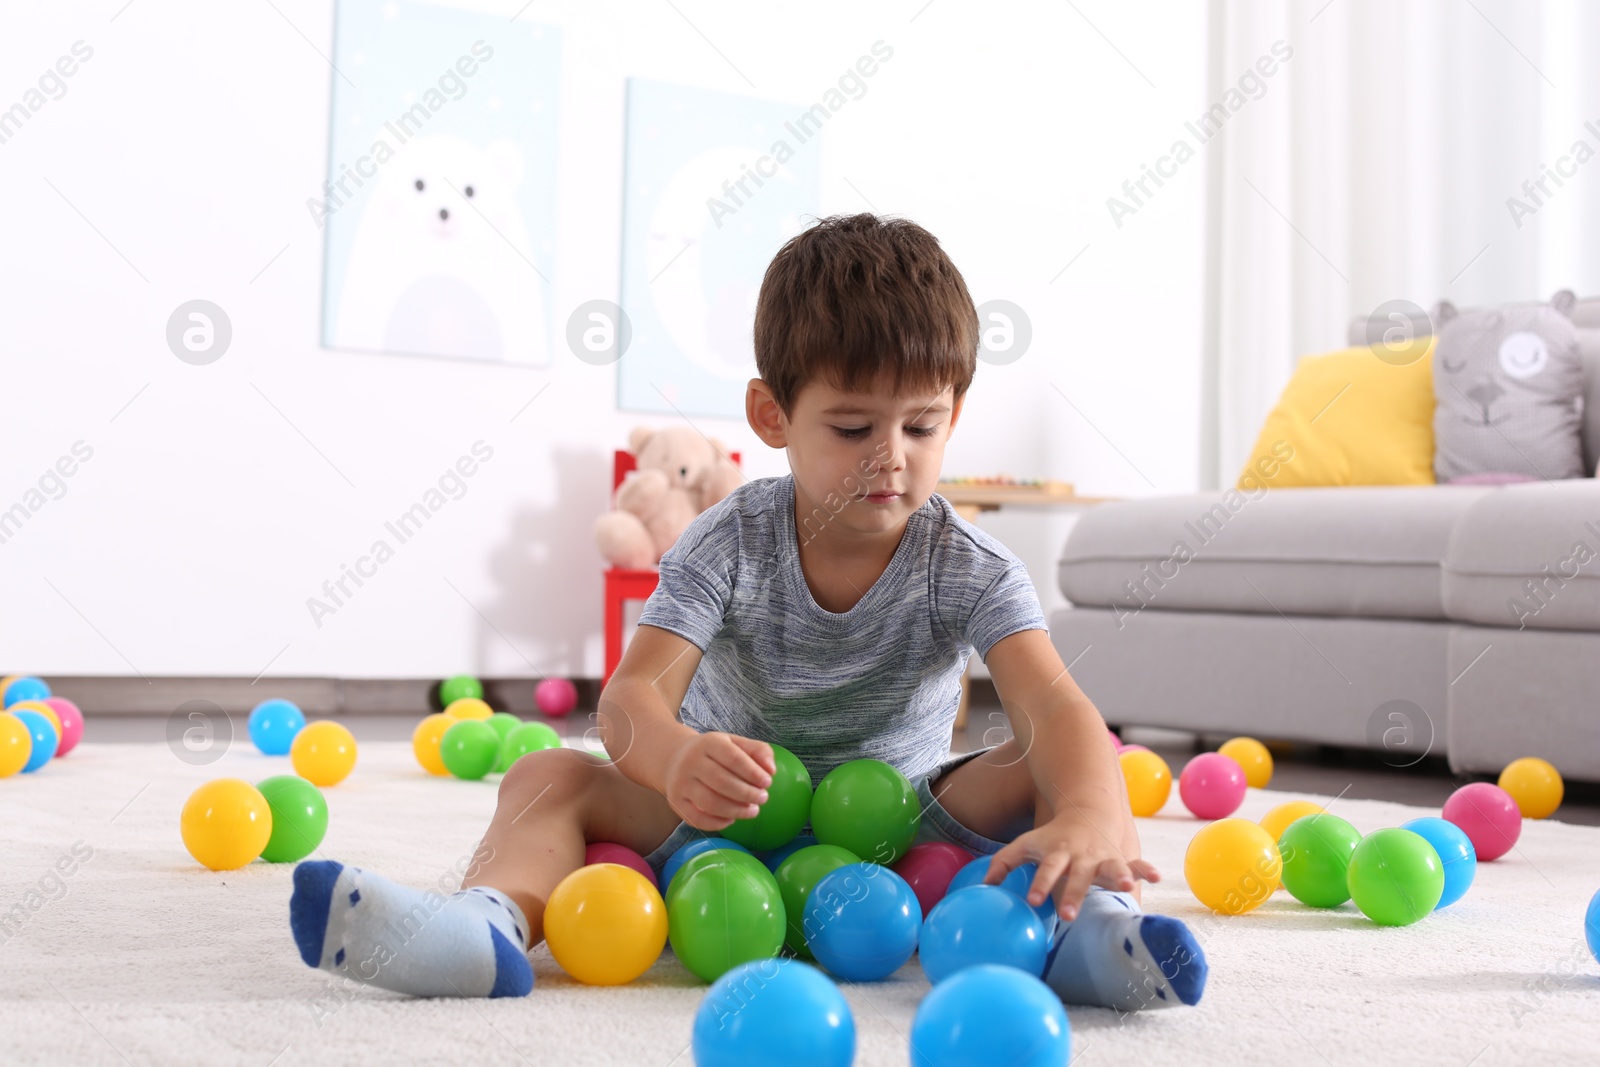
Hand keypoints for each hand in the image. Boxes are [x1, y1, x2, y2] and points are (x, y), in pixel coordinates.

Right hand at [662, 731, 774, 830]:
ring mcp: (680, 783)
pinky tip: (732, 819)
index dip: (752, 772)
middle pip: (721, 782)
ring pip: (710, 802)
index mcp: (709, 743)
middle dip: (747, 793)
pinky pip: (697, 818)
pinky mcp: (675, 802)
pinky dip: (718, 823)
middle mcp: (691, 762)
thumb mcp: (735, 743)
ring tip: (753, 810)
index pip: (732, 757)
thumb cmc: (713, 753)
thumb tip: (771, 770)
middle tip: (763, 798)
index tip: (768, 782)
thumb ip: (758, 751)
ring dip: (736, 810)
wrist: (674, 758)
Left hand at [982, 815, 1160, 921]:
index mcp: (1058, 854)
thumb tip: (982, 887)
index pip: (1047, 870)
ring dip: (1118, 875)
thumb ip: (1005, 863)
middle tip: (1067, 915)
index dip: (1040, 884)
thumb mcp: (1026, 844)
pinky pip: (1137, 864)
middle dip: (1074, 894)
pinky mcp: (1121, 859)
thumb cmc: (1052, 836)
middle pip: (1077, 876)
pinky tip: (1158, 877)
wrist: (1087, 810)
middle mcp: (1082, 856)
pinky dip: (1146, 869)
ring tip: (1125, 886)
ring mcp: (1104, 856)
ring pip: (1112, 866)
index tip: (1032, 900)